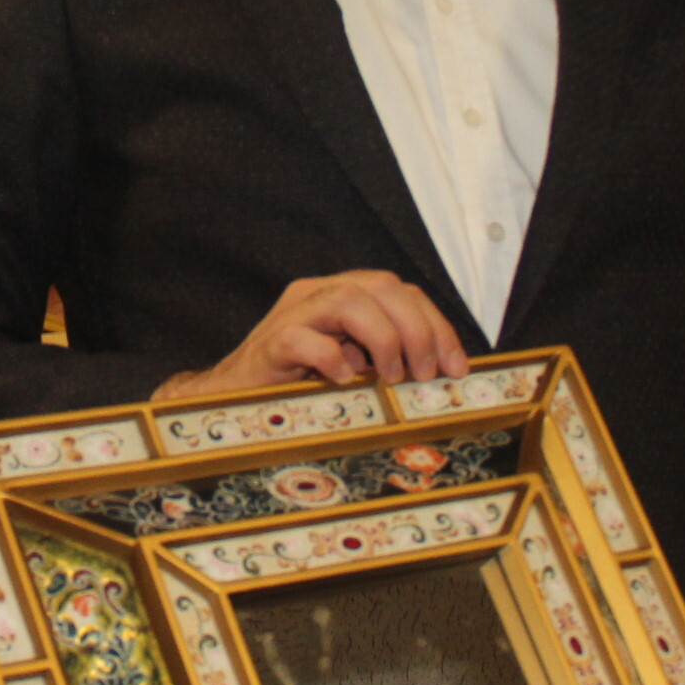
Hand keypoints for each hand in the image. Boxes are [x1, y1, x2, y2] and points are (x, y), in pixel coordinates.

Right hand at [152, 273, 466, 400]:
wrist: (227, 400)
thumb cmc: (295, 387)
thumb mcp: (351, 368)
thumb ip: (384, 358)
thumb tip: (439, 373)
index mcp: (342, 295)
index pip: (401, 292)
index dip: (436, 326)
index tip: (456, 367)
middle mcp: (318, 294)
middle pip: (381, 285)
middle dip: (417, 329)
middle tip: (426, 374)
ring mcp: (291, 315)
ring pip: (348, 298)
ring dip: (383, 338)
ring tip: (389, 377)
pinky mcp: (269, 344)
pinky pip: (302, 336)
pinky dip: (330, 356)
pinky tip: (342, 380)